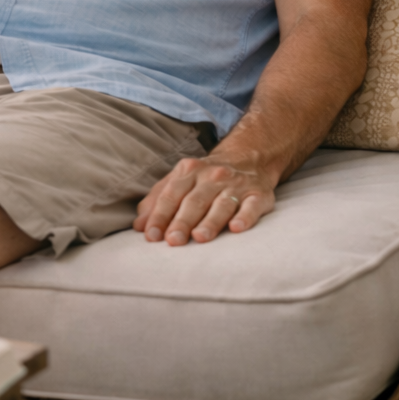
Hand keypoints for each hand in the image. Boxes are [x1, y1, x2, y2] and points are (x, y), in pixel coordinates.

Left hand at [132, 155, 275, 244]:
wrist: (248, 158)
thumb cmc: (205, 178)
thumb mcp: (179, 181)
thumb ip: (157, 201)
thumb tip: (139, 226)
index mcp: (188, 171)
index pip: (171, 194)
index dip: (159, 215)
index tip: (151, 236)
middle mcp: (212, 176)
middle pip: (194, 201)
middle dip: (182, 222)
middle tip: (173, 241)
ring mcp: (236, 185)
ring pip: (222, 204)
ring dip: (210, 222)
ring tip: (200, 238)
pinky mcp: (258, 195)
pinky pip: (252, 206)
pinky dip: (245, 217)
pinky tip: (237, 228)